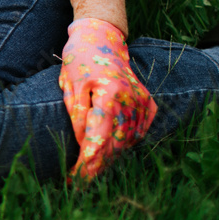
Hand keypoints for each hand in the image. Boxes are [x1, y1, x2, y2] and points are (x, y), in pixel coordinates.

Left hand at [58, 17, 156, 184]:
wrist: (103, 39)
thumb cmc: (80, 61)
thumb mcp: (70, 85)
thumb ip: (77, 115)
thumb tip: (82, 144)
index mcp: (109, 94)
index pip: (99, 138)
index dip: (88, 161)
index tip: (76, 177)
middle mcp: (131, 100)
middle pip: (115, 143)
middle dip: (97, 164)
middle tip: (80, 180)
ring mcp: (143, 102)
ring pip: (128, 140)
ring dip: (111, 156)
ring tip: (92, 169)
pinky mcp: (149, 103)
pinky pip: (138, 132)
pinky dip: (125, 143)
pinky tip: (111, 152)